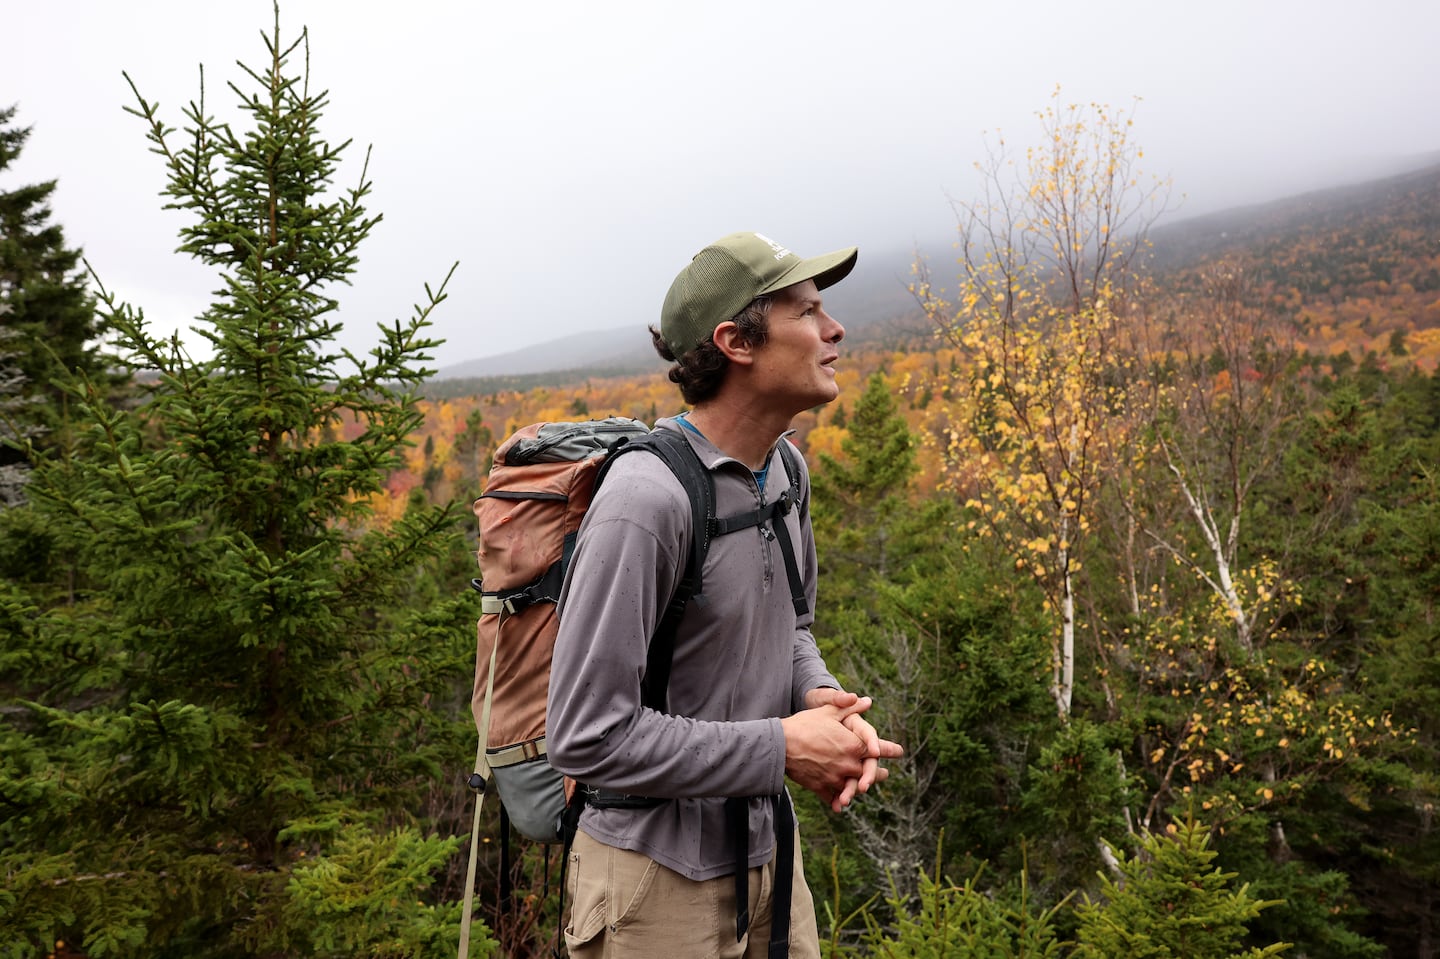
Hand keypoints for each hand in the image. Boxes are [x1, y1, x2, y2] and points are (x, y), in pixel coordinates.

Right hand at [786, 689, 903, 811]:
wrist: (780, 744)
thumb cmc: (804, 724)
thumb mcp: (828, 711)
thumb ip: (849, 707)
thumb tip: (866, 700)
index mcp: (853, 745)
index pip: (875, 750)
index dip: (888, 750)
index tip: (899, 752)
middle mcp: (848, 764)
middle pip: (868, 772)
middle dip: (877, 774)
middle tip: (886, 775)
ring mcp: (835, 778)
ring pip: (852, 787)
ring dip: (859, 788)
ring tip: (864, 789)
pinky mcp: (821, 787)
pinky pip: (833, 797)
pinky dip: (837, 800)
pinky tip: (840, 804)